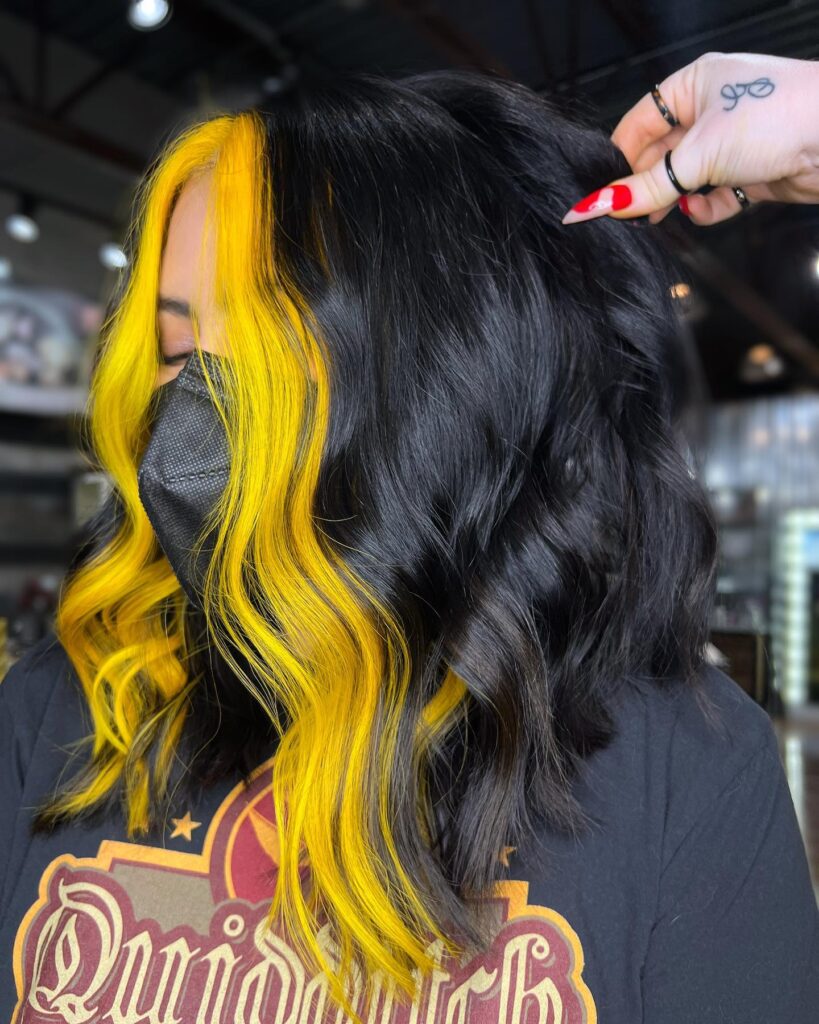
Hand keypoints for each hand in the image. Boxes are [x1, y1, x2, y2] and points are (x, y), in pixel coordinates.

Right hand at [560, 51, 818, 226]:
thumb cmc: (777, 119)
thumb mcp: (699, 155)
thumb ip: (646, 186)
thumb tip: (598, 205)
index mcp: (694, 85)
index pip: (638, 124)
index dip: (617, 159)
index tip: (599, 194)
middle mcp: (711, 111)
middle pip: (660, 156)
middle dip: (646, 185)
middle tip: (628, 214)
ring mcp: (733, 143)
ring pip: (686, 179)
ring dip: (675, 199)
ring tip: (663, 215)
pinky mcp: (751, 173)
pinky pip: (715, 196)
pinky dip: (706, 208)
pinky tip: (703, 210)